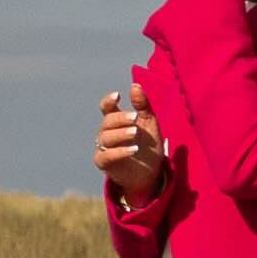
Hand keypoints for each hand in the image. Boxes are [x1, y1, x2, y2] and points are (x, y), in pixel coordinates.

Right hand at [91, 85, 177, 210]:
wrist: (152, 172)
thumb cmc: (148, 145)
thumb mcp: (149, 123)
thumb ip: (142, 105)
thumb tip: (135, 86)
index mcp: (116, 121)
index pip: (106, 108)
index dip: (108, 101)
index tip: (118, 96)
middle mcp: (107, 133)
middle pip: (107, 121)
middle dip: (120, 118)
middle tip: (135, 117)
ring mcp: (104, 148)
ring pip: (106, 137)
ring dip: (120, 134)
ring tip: (135, 133)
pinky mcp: (105, 163)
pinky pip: (106, 156)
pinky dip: (119, 152)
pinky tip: (133, 149)